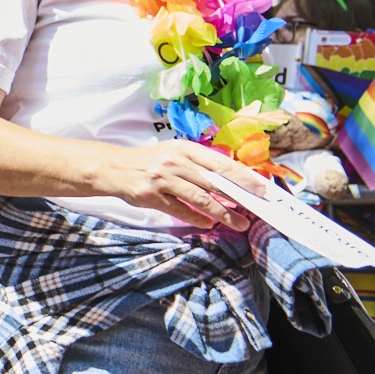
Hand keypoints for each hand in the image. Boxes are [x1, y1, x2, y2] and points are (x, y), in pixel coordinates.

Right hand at [103, 140, 266, 231]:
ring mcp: (162, 179)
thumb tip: (231, 180)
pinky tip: (208, 225)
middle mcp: (174, 161)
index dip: (244, 176)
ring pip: (200, 198)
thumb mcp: (174, 155)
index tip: (262, 188)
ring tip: (239, 224)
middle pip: (214, 181)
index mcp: (184, 148)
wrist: (113, 168)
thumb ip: (199, 164)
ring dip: (223, 213)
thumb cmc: (149, 162)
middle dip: (240, 196)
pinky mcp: (150, 195)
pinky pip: (180, 209)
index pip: (221, 163)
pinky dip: (197, 218)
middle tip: (258, 207)